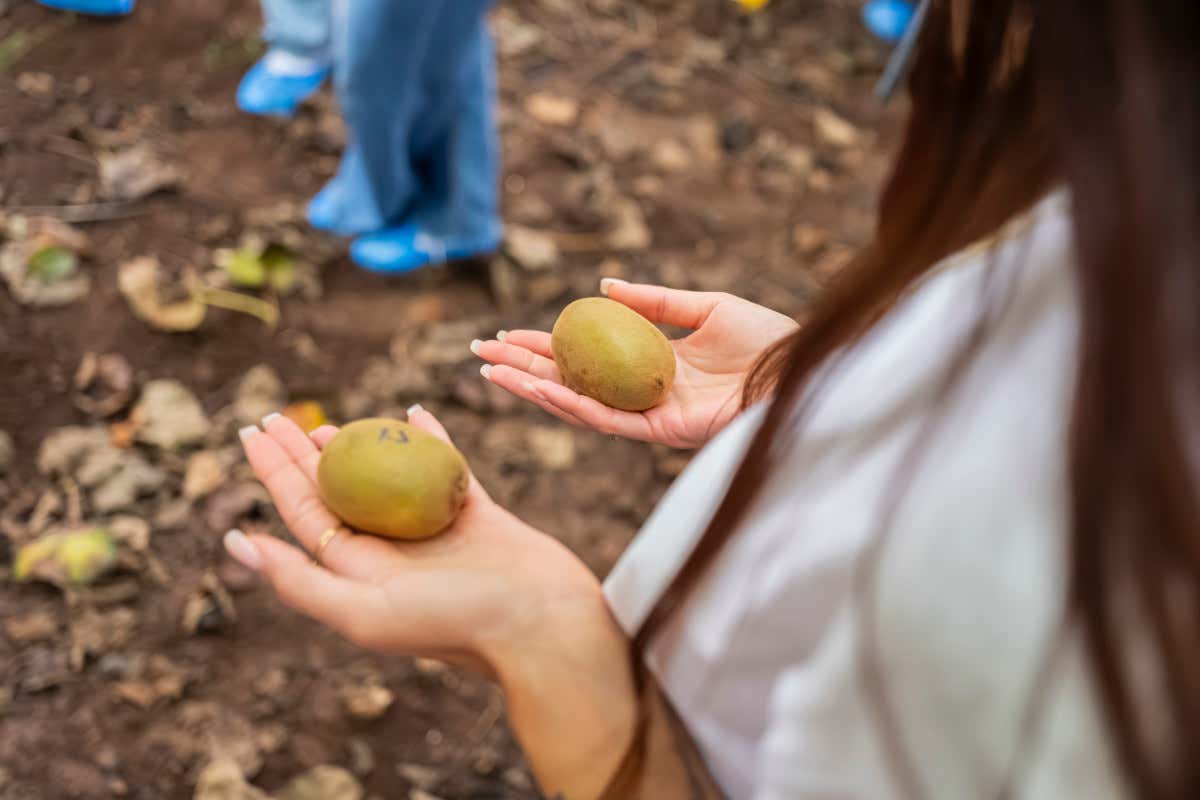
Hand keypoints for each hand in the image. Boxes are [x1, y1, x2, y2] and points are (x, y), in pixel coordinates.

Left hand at [229, 409, 634, 796]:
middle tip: (277, 415)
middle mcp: (392, 553)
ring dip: (360, 446)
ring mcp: (435, 532)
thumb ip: (300, 581)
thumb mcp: (365, 611)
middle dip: (303, 454)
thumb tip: (235, 541)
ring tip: (329, 421)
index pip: (305, 512)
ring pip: (388, 478)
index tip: (252, 431)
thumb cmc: (455, 624)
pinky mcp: (478, 516)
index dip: (274, 471)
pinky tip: (416, 412)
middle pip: (337, 491)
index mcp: (360, 574)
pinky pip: (447, 469)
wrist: (542, 625)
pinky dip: (431, 441)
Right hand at [474, 279, 798, 448]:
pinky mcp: (665, 432)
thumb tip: (601, 288)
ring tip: (491, 371)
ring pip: (579, 406)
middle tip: (479, 353)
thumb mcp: (706, 307)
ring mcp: (652, 417)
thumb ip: (654, 301)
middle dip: (523, 370)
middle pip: (572, 384)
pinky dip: (571, 405)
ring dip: (533, 390)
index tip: (506, 333)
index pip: (585, 358)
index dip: (544, 346)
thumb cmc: (768, 340)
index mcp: (652, 368)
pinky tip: (539, 389)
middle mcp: (644, 396)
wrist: (804, 367)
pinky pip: (608, 420)